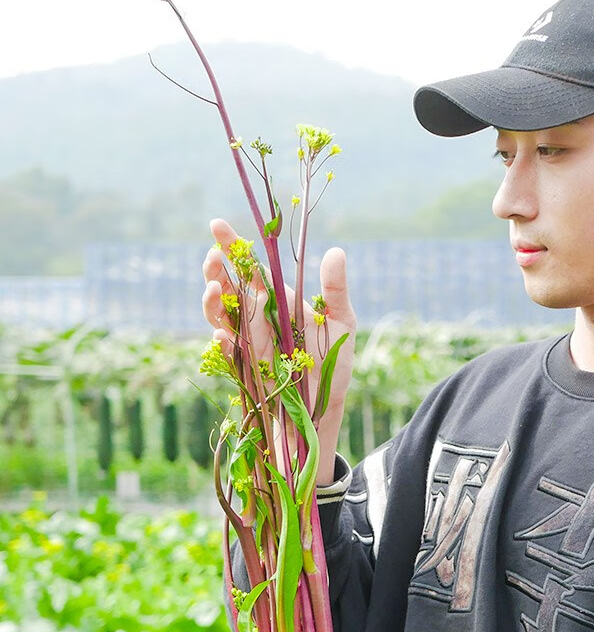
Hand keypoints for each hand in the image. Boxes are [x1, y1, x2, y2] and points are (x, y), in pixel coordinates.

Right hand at [202, 218, 355, 482]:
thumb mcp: (342, 323)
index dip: (233, 247)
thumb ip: (335, 290)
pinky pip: (227, 356)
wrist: (327, 406)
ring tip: (214, 289)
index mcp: (277, 301)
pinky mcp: (245, 370)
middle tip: (212, 258)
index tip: (217, 225)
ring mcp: (247, 344)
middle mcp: (257, 319)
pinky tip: (222, 335)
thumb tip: (335, 251)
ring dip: (212, 304)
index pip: (250, 268)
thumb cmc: (334, 362)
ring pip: (220, 318)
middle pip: (227, 289)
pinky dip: (222, 345)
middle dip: (215, 272)